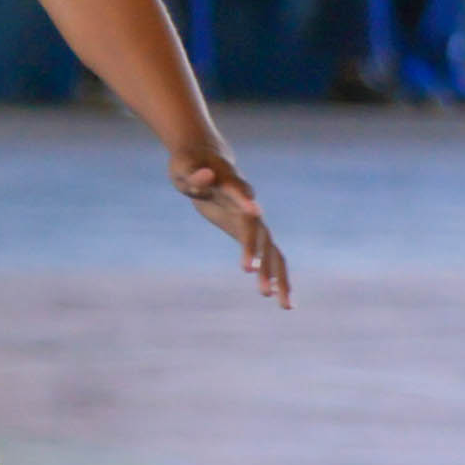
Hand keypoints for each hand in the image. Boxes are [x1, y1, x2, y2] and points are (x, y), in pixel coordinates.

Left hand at [171, 143, 291, 307]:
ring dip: (276, 274)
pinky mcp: (253, 233)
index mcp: (232, 186)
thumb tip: (206, 175)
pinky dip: (275, 276)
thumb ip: (194, 175)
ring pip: (271, 250)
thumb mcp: (183, 169)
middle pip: (257, 231)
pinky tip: (280, 300)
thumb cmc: (190, 165)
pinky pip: (269, 257)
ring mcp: (255, 221)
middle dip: (256, 251)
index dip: (245, 202)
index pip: (240, 194)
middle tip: (249, 272)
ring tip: (281, 303)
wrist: (207, 162)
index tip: (255, 212)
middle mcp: (249, 206)